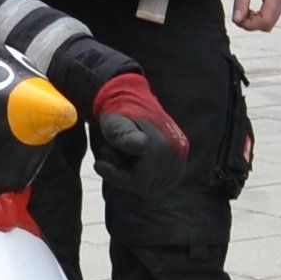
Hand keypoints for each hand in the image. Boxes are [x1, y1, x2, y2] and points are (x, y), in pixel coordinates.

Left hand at [88, 71, 190, 195]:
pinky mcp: (182, 151)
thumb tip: (142, 146)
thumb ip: (126, 137)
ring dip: (137, 174)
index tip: (98, 163)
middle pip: (149, 185)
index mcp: (160, 146)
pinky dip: (148, 172)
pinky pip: (164, 177)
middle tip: (108, 154)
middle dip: (125, 175)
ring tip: (122, 155)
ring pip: (156, 183)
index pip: (140, 182)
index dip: (116, 176)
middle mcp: (175, 151)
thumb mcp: (114, 125)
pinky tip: (135, 158)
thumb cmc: (117, 113)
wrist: (129, 95)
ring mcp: (181, 152)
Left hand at [233, 0, 280, 32]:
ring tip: (244, 11)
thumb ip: (240, 1)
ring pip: (270, 22)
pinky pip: (271, 15)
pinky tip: (250, 10)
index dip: (250, 25)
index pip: (266, 20)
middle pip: (269, 24)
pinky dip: (260, 17)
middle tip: (239, 15)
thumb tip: (236, 20)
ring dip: (255, 21)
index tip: (237, 20)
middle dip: (252, 24)